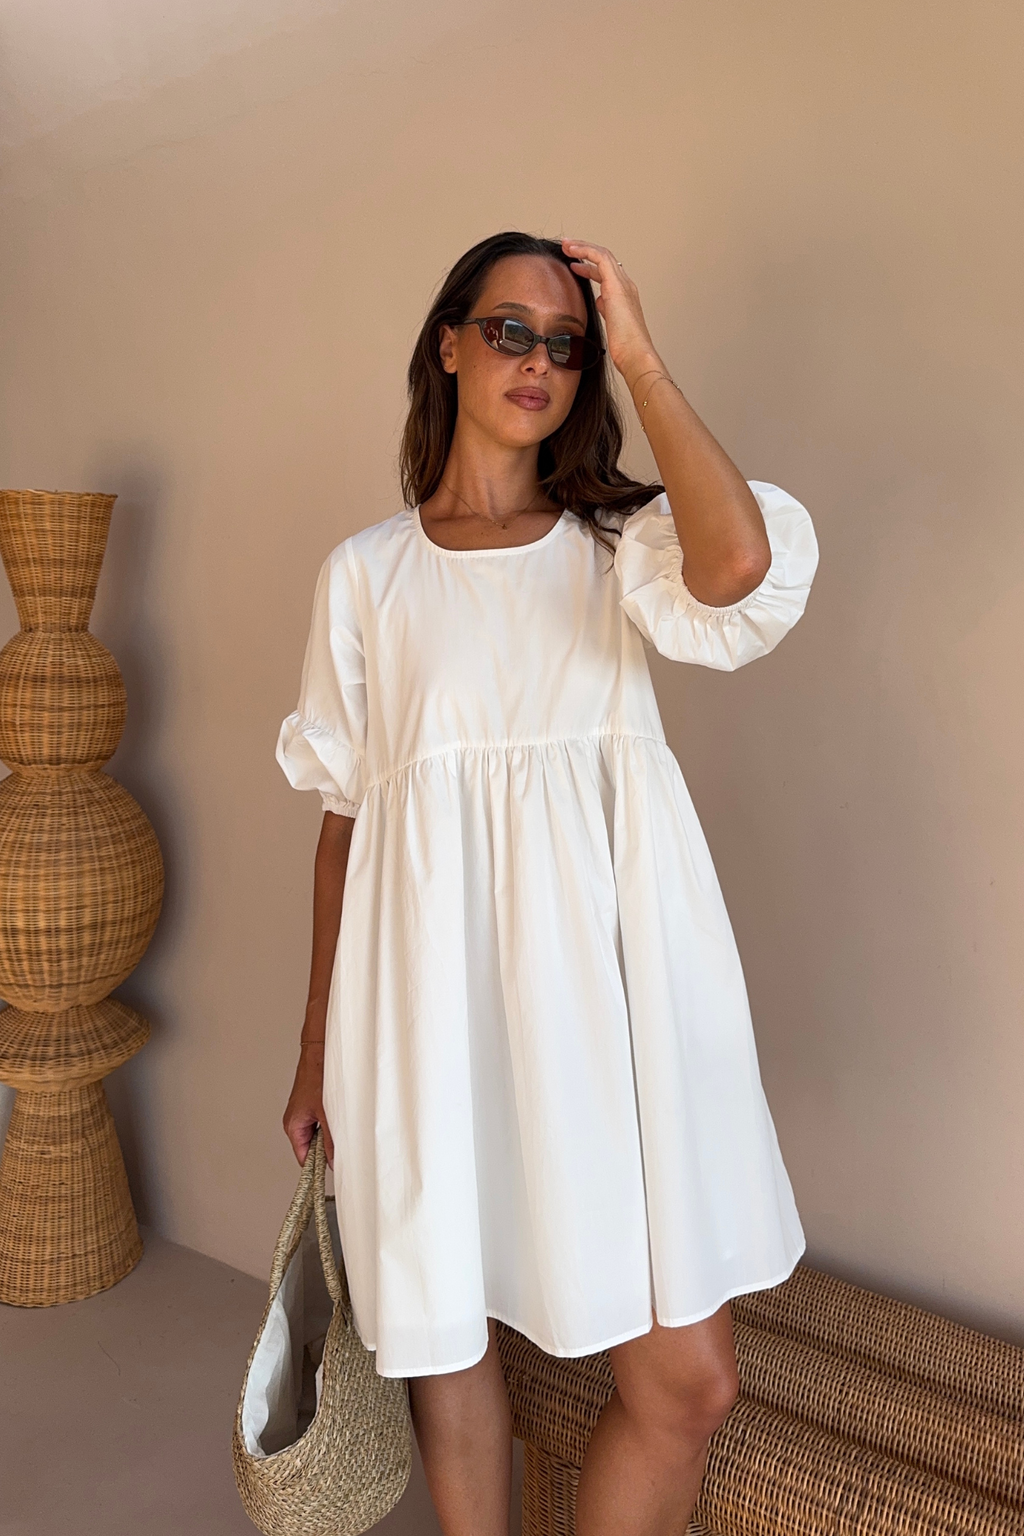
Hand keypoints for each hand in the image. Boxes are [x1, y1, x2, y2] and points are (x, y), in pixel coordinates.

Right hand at [283, 1042, 334, 1167]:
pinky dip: (332, 1123)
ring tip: (341, 1126)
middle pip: (311, 1147)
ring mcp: (304, 1112)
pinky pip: (321, 1122)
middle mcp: (296, 1121)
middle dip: (327, 1149)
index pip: (303, 1157)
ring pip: (318, 1134)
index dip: (317, 1166)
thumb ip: (331, 1140)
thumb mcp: (327, 1114)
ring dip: (330, 1134)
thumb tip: (334, 1161)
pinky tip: (342, 1116)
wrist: (320, 1051)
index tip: (332, 1171)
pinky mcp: (312, 1104)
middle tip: (343, 1148)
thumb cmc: (318, 1076)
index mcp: (293, 1126)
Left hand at [561, 237, 662, 391]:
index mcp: (624, 296)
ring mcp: (623, 284)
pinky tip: (572, 251)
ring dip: (582, 247)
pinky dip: (585, 251)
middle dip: (585, 252)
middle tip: (567, 248)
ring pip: (602, 254)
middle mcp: (626, 286)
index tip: (574, 266)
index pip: (607, 273)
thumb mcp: (611, 325)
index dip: (589, 267)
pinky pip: (600, 258)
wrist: (635, 354)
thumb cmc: (625, 349)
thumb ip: (606, 311)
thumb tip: (599, 302)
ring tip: (566, 245)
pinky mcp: (616, 284)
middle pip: (604, 260)